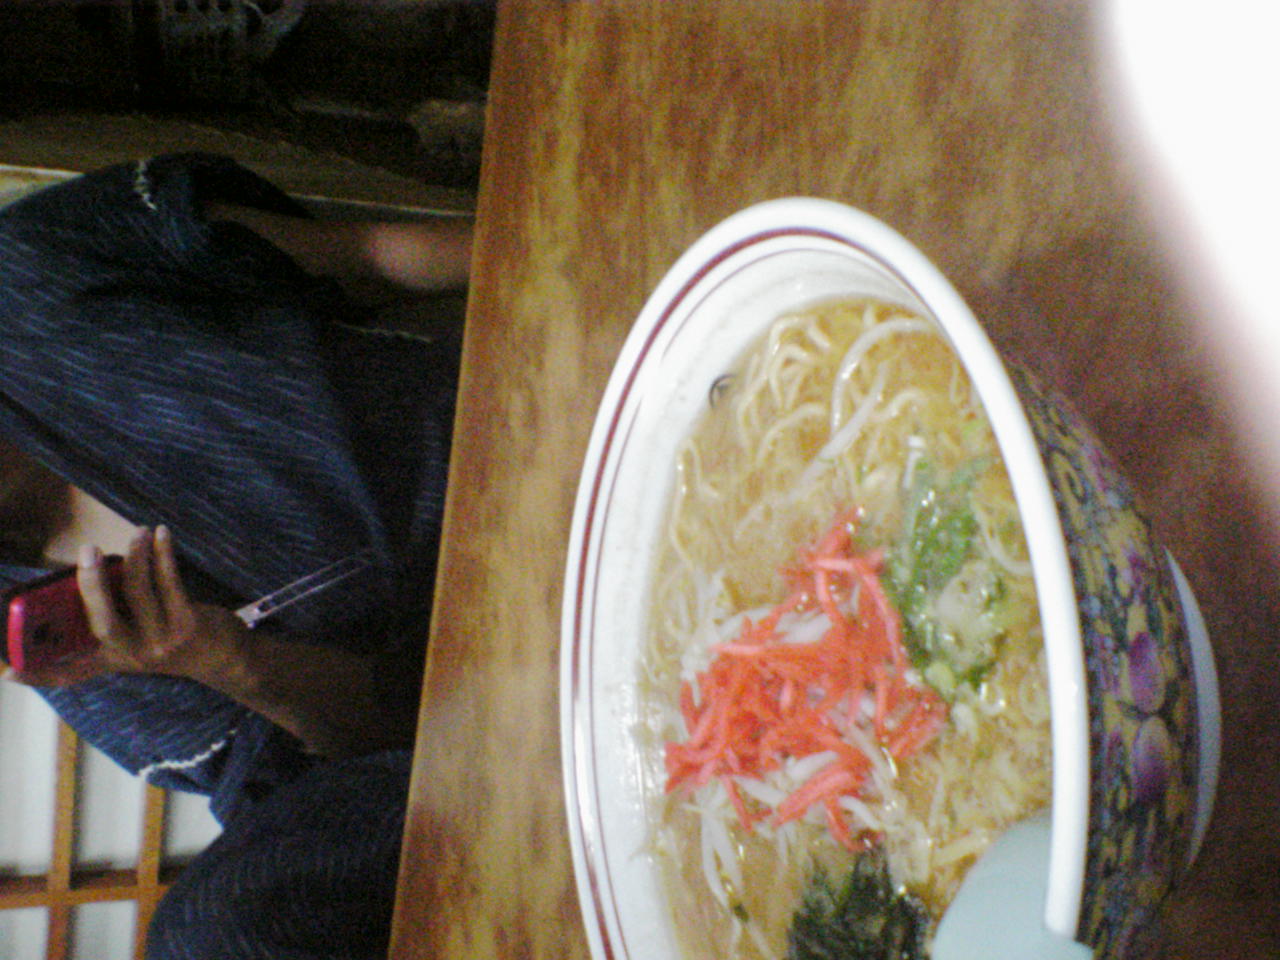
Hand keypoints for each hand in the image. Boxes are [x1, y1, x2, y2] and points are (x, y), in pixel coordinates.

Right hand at [7, 526, 249, 687]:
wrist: (225, 658)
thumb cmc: (173, 638)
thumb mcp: (139, 639)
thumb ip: (113, 615)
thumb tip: (91, 573)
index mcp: (113, 659)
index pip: (70, 674)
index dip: (39, 673)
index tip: (7, 670)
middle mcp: (133, 656)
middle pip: (102, 623)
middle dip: (91, 584)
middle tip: (87, 550)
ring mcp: (161, 643)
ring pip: (138, 594)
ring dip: (136, 557)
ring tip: (136, 532)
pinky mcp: (188, 626)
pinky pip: (170, 584)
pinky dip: (163, 555)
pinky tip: (161, 534)